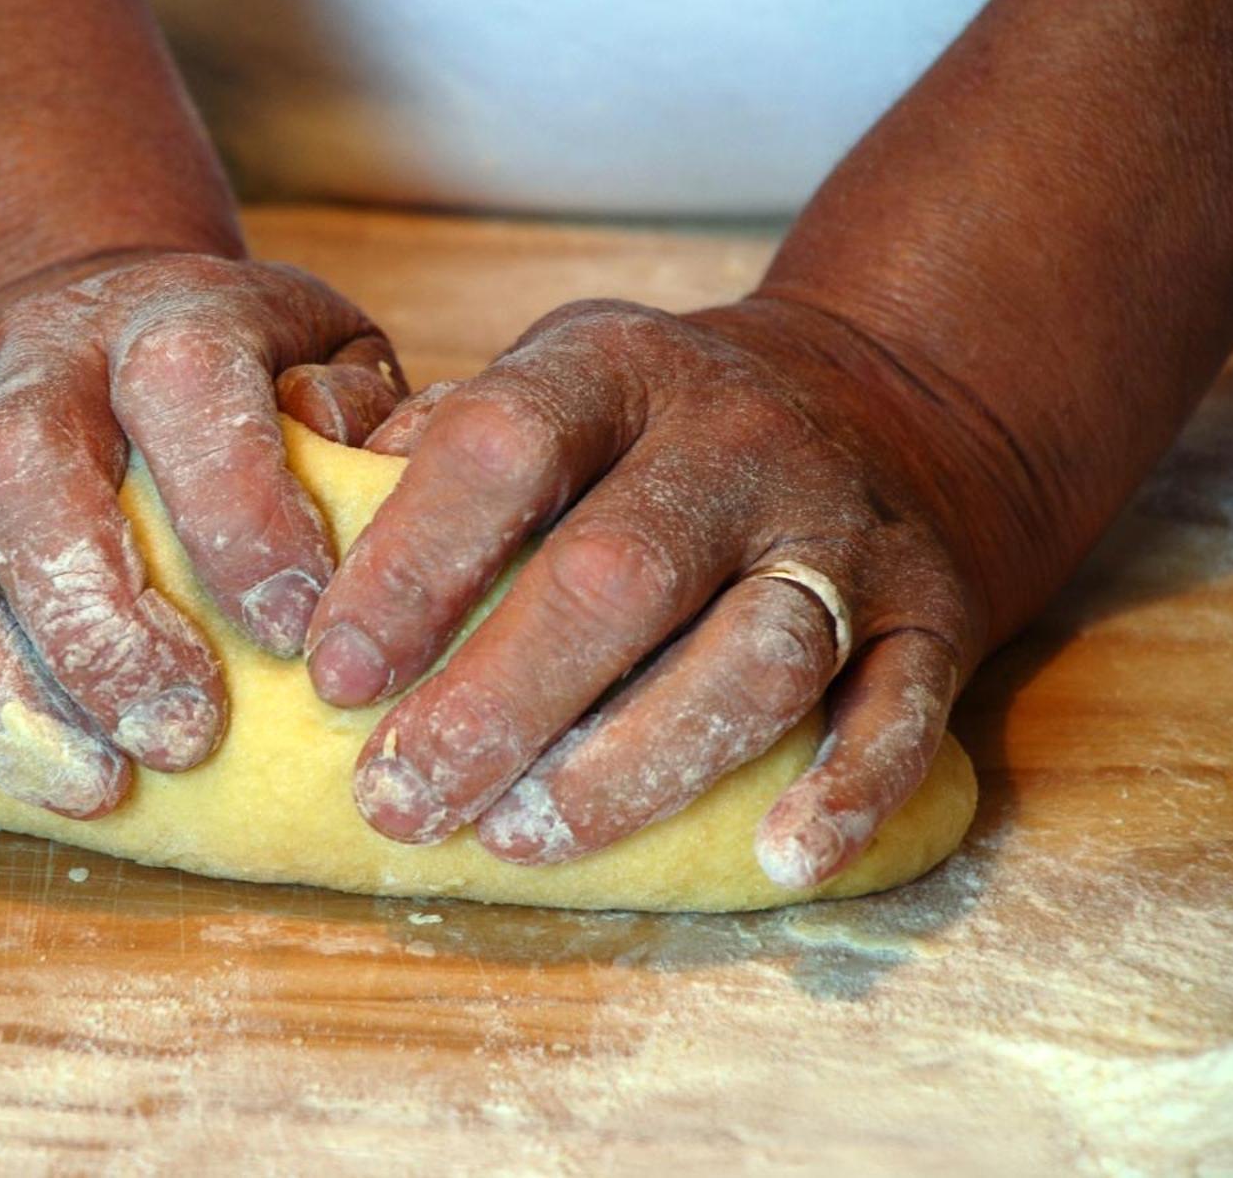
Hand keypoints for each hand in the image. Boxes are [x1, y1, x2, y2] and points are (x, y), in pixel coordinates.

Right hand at [0, 251, 402, 817]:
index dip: (237, 504)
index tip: (294, 630)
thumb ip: (354, 413)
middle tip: (180, 742)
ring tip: (80, 786)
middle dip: (94, 627)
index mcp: (159, 319)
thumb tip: (356, 486)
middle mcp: (22, 364)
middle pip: (17, 472)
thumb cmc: (229, 378)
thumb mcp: (322, 357)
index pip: (185, 379)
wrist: (73, 318)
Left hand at [308, 297, 999, 887]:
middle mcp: (736, 442)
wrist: (891, 401)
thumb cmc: (658, 426)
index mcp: (618, 373)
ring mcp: (844, 530)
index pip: (504, 447)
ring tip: (526, 837)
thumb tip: (298, 511)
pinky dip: (851, 789)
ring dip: (638, 762)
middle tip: (400, 798)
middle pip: (620, 574)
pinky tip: (777, 860)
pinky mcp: (934, 613)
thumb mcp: (553, 380)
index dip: (413, 563)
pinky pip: (906, 708)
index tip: (333, 675)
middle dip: (498, 700)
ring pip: (757, 652)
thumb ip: (437, 444)